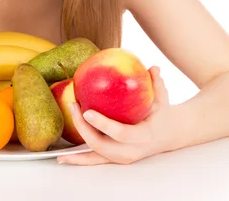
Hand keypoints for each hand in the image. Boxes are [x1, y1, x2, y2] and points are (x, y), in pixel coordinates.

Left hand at [57, 66, 174, 164]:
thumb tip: (153, 67)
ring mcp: (122, 157)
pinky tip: (61, 157)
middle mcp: (132, 151)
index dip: (103, 125)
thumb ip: (156, 83)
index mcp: (144, 136)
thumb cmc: (161, 114)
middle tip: (74, 107)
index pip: (122, 133)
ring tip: (67, 120)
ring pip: (95, 153)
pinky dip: (78, 160)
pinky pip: (94, 160)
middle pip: (101, 145)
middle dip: (83, 128)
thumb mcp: (162, 98)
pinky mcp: (114, 159)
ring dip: (78, 138)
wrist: (168, 135)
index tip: (87, 111)